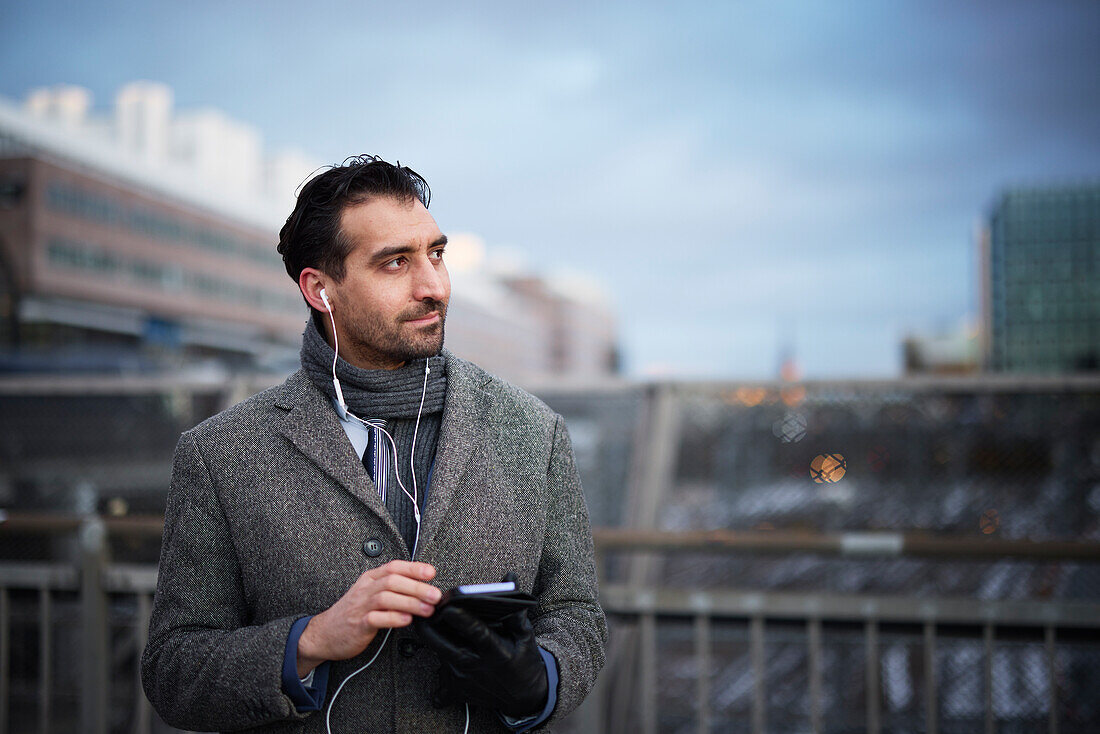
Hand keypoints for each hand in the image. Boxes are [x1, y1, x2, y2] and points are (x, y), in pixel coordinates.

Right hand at [297, 560, 439, 676]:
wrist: (323, 633)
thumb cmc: (352, 614)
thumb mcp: (370, 594)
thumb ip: (392, 589)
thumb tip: (423, 589)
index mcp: (370, 579)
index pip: (393, 567)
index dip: (414, 568)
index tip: (431, 572)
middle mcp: (365, 589)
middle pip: (393, 581)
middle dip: (417, 587)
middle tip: (435, 595)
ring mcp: (361, 606)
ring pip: (386, 598)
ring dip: (410, 603)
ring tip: (427, 609)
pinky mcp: (358, 625)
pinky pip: (376, 618)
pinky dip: (393, 618)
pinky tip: (406, 620)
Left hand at [418, 606, 548, 717]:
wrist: (525, 698)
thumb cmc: (525, 662)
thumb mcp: (525, 636)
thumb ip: (515, 607)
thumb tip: (509, 578)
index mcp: (495, 651)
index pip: (476, 631)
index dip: (462, 618)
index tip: (449, 605)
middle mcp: (476, 666)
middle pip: (443, 644)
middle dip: (428, 626)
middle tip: (422, 610)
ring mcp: (464, 680)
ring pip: (439, 656)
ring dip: (433, 640)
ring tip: (429, 624)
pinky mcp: (458, 691)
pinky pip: (439, 682)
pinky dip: (438, 674)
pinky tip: (440, 663)